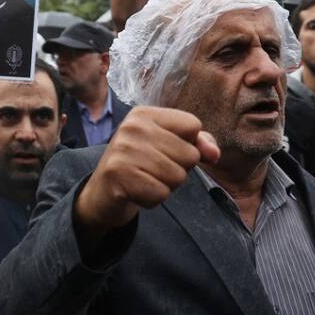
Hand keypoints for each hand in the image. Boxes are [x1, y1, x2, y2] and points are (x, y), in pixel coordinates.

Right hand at [75, 106, 219, 234]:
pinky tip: (137, 193)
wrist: (101, 194)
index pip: (192, 125)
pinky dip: (153, 199)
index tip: (164, 151)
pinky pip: (161, 193)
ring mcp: (123, 151)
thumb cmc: (140, 167)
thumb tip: (214, 154)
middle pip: (189, 154)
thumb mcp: (167, 147)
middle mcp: (132, 127)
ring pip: (178, 176)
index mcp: (144, 114)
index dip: (188, 145)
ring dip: (166, 186)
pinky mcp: (118, 175)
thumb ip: (197, 144)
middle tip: (151, 170)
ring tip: (144, 181)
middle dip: (178, 169)